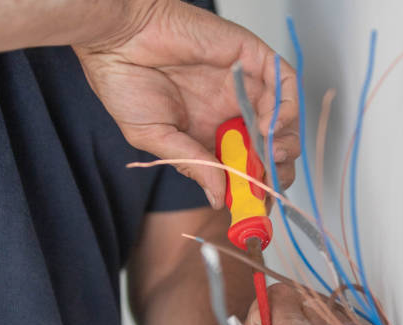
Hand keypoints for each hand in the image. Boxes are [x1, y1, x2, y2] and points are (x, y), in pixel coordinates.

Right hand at [74, 0, 298, 206]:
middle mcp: (231, 114)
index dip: (257, 189)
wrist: (116, 39)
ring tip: (270, 155)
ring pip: (285, 121)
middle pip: (272, 148)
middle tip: (269, 183)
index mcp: (210, 137)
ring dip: (285, 144)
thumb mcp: (156, 139)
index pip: (246, 168)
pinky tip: (268, 127)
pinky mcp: (250, 60)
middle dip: (277, 170)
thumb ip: (193, 165)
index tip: (259, 208)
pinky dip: (286, 108)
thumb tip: (218, 199)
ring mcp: (243, 88)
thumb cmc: (125, 84)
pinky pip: (284, 83)